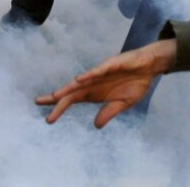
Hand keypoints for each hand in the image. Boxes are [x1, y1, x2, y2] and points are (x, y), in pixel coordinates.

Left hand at [35, 39, 176, 127]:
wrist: (150, 66)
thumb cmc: (135, 83)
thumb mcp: (123, 104)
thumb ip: (109, 113)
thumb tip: (96, 126)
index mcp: (94, 93)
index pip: (72, 100)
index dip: (58, 107)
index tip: (46, 118)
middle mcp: (93, 83)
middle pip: (71, 92)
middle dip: (56, 98)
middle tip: (38, 103)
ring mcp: (101, 73)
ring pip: (81, 81)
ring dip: (68, 87)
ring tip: (56, 95)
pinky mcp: (112, 64)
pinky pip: (98, 70)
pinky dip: (89, 74)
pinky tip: (80, 79)